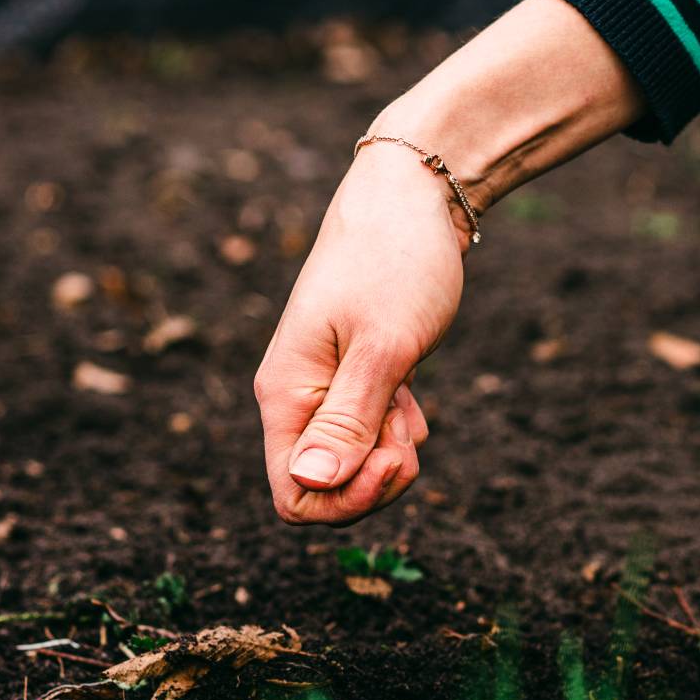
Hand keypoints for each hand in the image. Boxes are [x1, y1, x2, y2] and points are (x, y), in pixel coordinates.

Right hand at [252, 149, 467, 524]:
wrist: (415, 198)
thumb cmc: (397, 262)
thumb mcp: (382, 347)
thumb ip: (347, 420)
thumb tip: (310, 486)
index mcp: (285, 393)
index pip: (293, 495)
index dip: (346, 501)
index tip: (392, 460)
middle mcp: (295, 398)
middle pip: (327, 489)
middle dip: (376, 477)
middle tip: (409, 426)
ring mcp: (323, 390)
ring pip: (354, 466)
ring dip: (392, 448)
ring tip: (409, 391)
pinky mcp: (353, 381)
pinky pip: (372, 437)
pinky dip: (399, 427)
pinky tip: (411, 387)